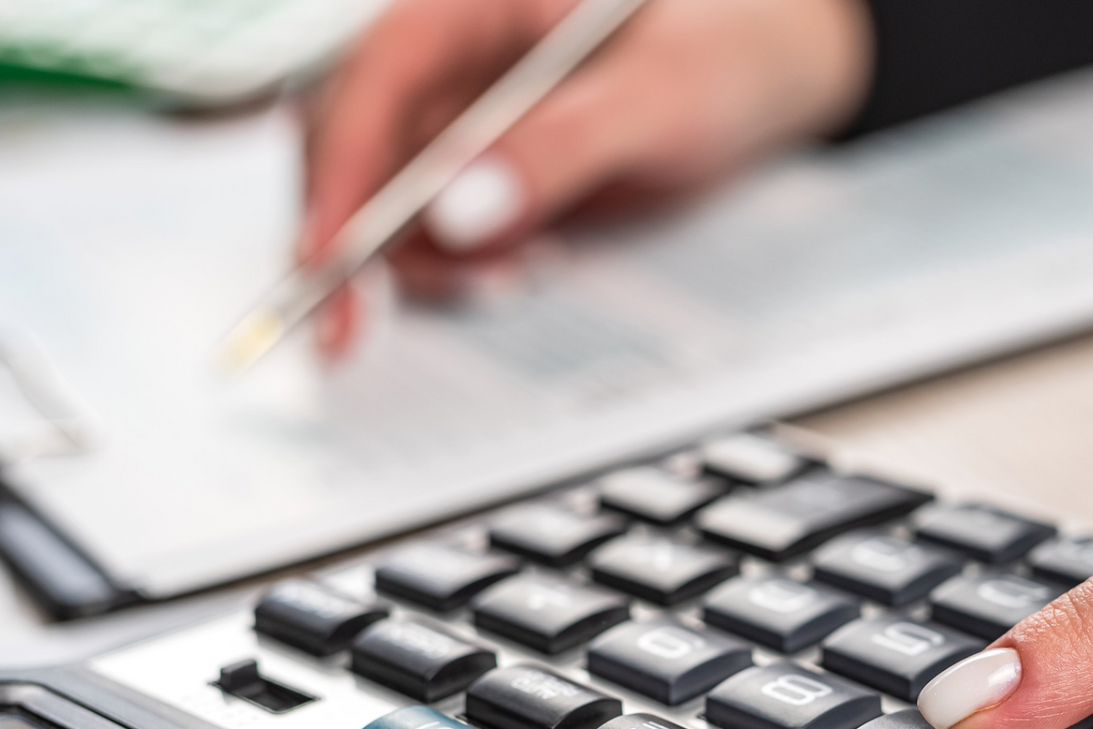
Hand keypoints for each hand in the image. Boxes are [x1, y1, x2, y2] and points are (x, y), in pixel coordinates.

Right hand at [301, 0, 871, 349]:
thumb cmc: (724, 52)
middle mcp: (451, 53)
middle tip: (348, 331)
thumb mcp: (660, 100)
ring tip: (510, 276)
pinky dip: (449, 266)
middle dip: (344, 236)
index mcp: (477, 1)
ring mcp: (458, 114)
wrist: (763, 73)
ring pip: (376, 195)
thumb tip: (457, 212)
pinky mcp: (476, 168)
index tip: (330, 256)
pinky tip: (521, 266)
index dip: (340, 168)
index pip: (377, 75)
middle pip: (347, 139)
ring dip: (412, 261)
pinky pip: (425, 227)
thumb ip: (561, 148)